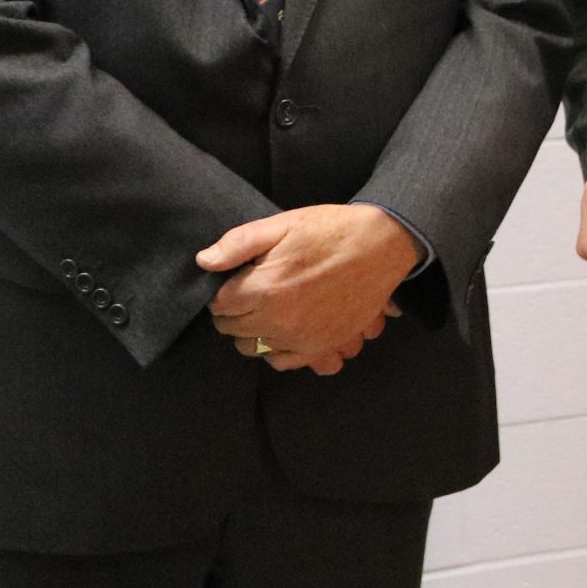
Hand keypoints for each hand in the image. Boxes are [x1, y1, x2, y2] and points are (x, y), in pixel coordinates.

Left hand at [200, 204, 419, 375]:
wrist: (382, 244)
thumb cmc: (330, 230)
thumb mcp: (283, 225)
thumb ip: (238, 244)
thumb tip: (204, 262)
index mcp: (265, 289)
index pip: (219, 305)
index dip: (222, 291)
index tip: (234, 281)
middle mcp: (280, 321)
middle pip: (233, 329)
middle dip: (235, 311)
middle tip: (250, 292)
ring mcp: (303, 339)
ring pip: (254, 348)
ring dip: (253, 331)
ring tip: (267, 309)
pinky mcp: (323, 346)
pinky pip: (284, 362)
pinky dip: (277, 350)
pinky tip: (284, 329)